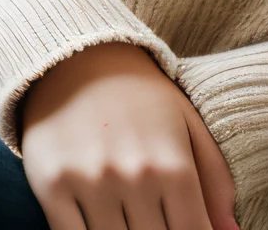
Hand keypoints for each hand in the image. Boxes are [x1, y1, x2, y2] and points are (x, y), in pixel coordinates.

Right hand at [19, 42, 238, 229]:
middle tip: (151, 220)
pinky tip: (98, 224)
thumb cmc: (142, 96)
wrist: (77, 54)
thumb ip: (215, 183)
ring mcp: (91, 181)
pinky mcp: (52, 184)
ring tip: (128, 219)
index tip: (179, 229)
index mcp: (174, 166)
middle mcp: (134, 175)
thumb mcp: (189, 127)